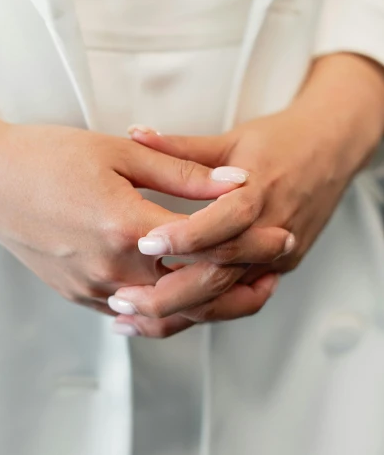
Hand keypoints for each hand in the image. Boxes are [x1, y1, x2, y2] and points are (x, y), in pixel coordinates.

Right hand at [0, 82, 274, 314]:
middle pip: (193, 288)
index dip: (251, 241)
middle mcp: (111, 266)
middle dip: (239, 279)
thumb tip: (238, 182)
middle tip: (272, 269)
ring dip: (208, 302)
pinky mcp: (78, 295)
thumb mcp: (119, 152)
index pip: (207, 243)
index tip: (280, 235)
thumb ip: (182, 174)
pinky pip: (134, 314)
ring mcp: (92, 288)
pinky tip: (188, 297)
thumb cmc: (47, 156)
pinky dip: (168, 310)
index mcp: (125, 224)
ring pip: (167, 311)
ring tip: (241, 289)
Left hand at [109, 54, 383, 336]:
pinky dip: (201, 314)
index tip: (145, 242)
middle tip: (122, 299)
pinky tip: (167, 319)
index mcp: (261, 193)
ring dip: (178, 314)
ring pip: (226, 299)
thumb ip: (180, 147)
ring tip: (132, 320)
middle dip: (168, 294)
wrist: (332, 151)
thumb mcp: (230, 139)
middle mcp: (272, 232)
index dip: (184, 236)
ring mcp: (277, 259)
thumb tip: (134, 134)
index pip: (224, 223)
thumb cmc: (282, 141)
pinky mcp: (277, 272)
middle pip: (221, 275)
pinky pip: (237, 302)